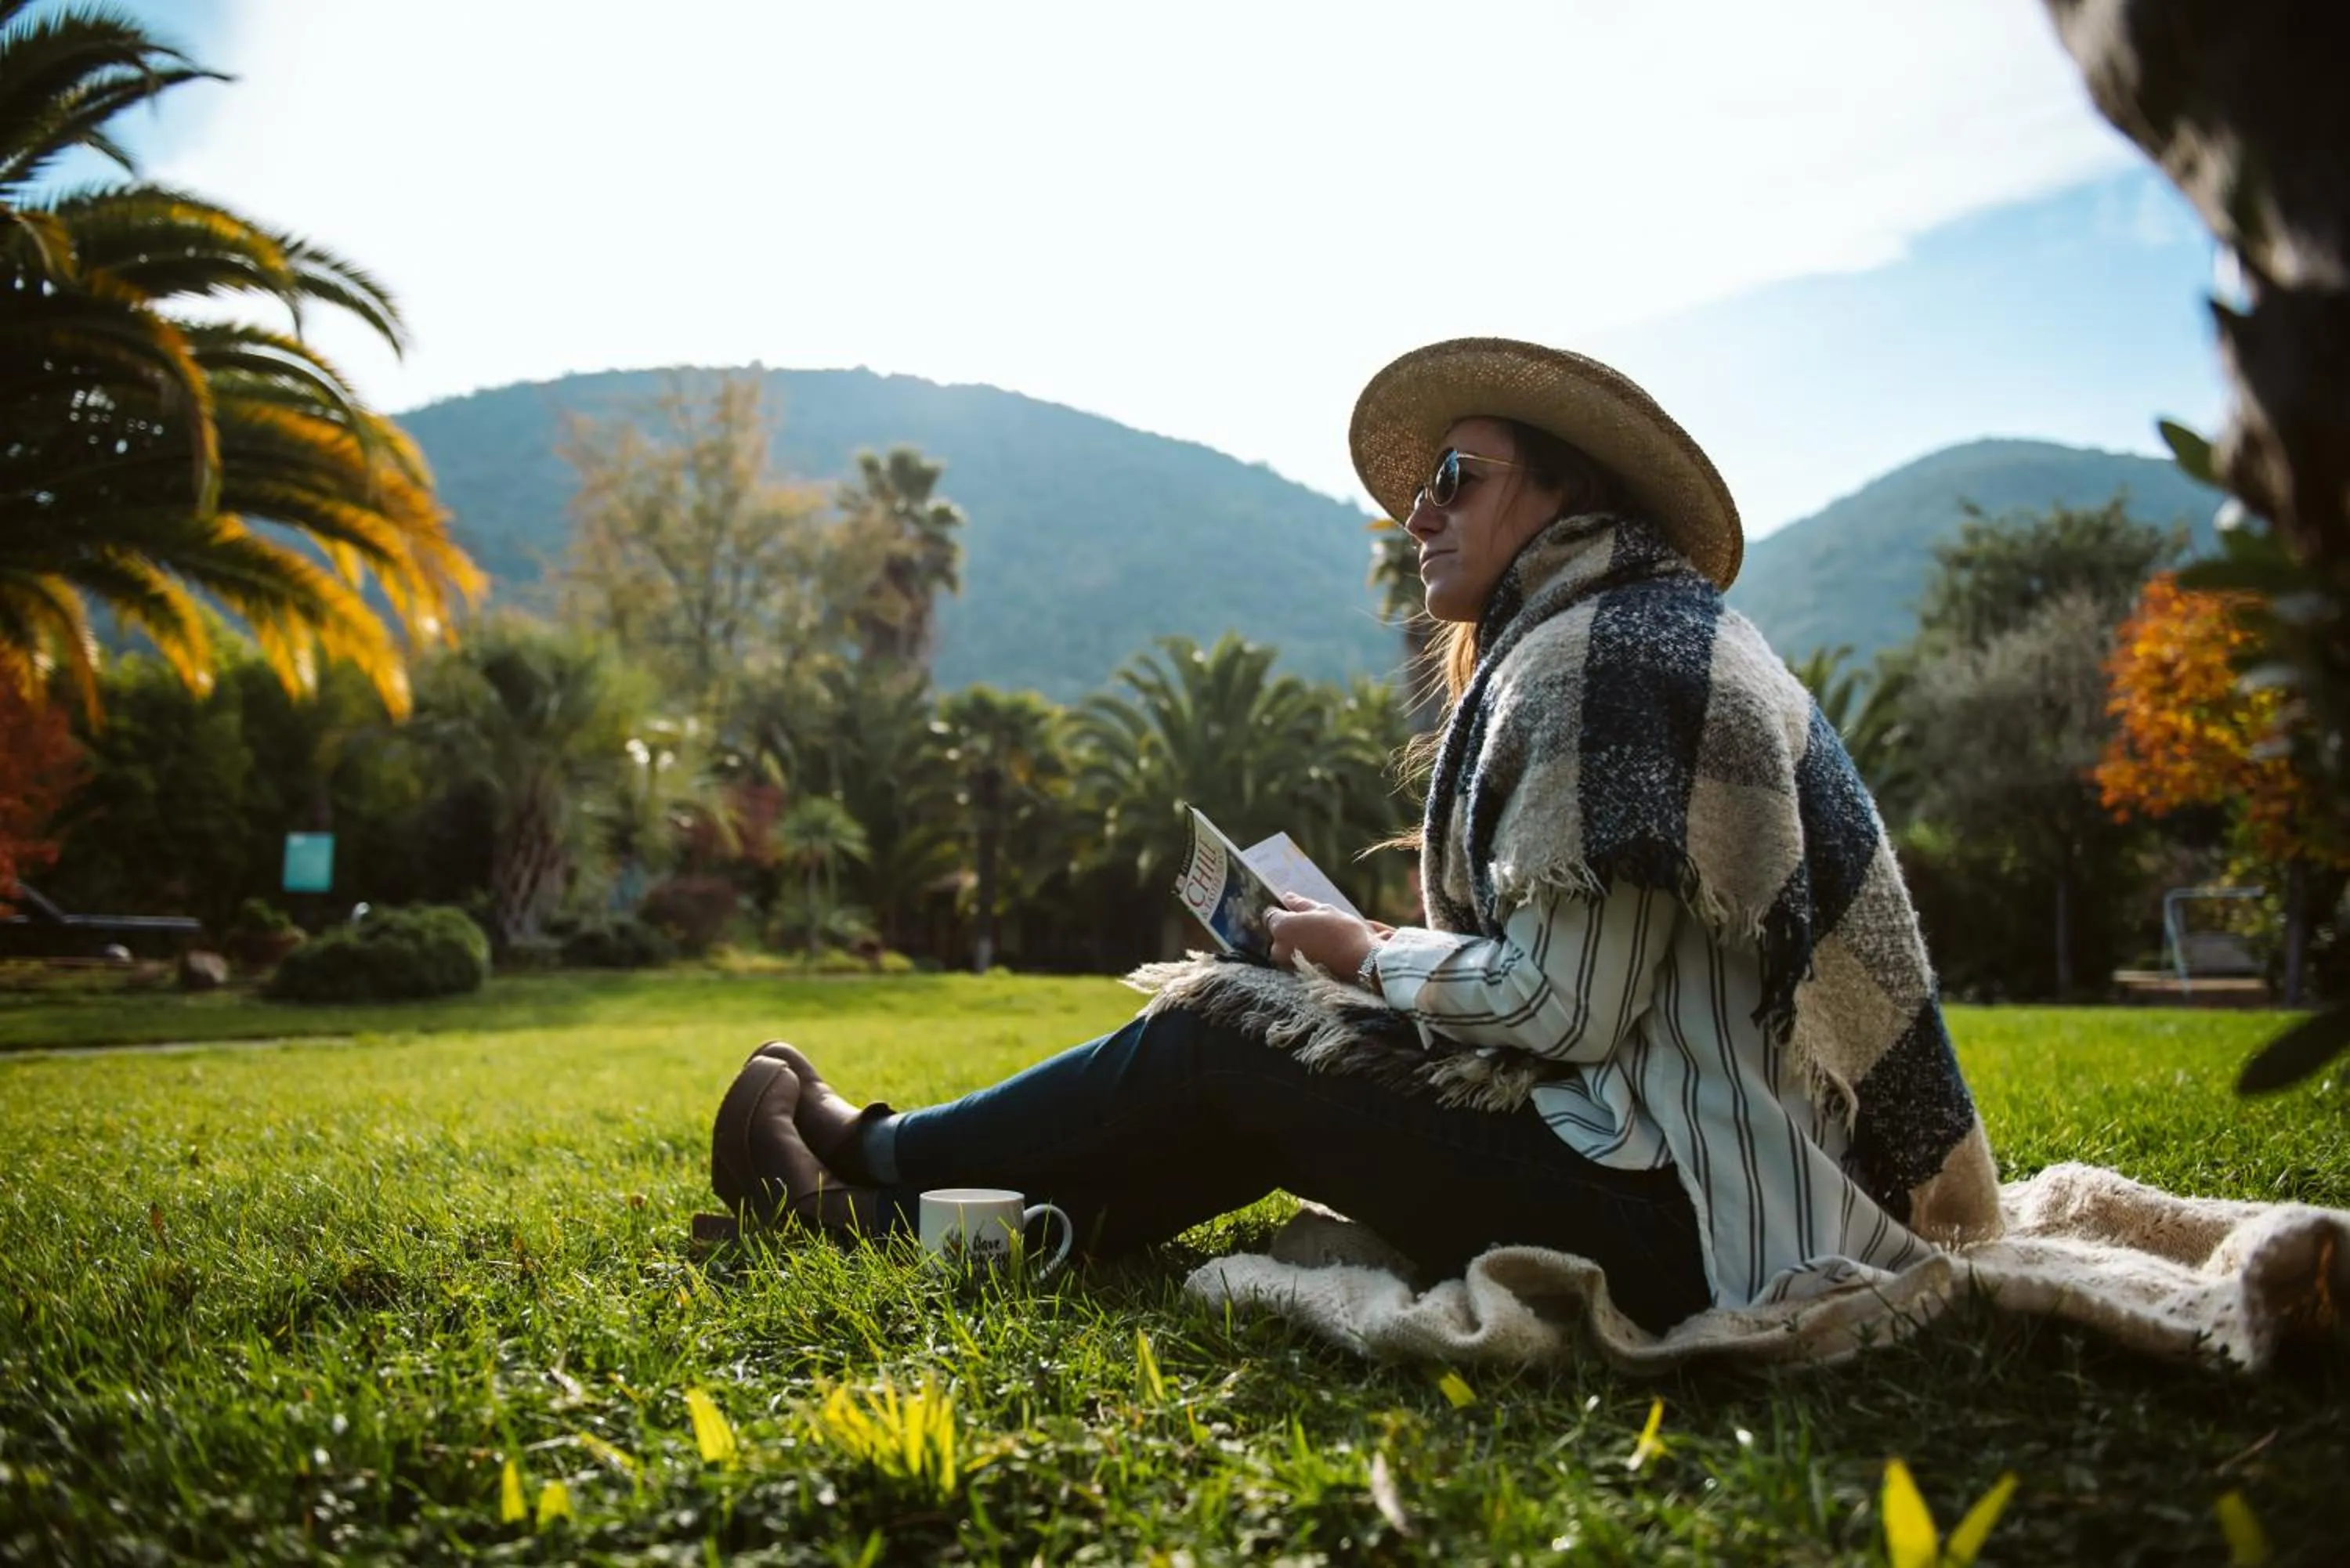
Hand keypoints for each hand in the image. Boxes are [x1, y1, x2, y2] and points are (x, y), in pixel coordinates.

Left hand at [1264, 892, 1378, 975]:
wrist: (1361, 964)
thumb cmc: (1343, 933)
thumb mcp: (1324, 910)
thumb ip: (1302, 904)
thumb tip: (1288, 897)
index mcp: (1282, 927)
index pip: (1270, 916)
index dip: (1284, 913)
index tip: (1297, 913)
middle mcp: (1279, 948)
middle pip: (1278, 935)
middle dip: (1291, 930)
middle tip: (1314, 927)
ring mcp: (1287, 965)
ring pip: (1287, 950)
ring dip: (1298, 945)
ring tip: (1322, 942)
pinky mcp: (1298, 978)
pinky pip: (1296, 963)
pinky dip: (1305, 958)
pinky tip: (1322, 954)